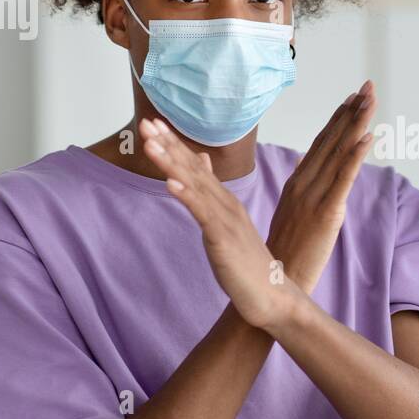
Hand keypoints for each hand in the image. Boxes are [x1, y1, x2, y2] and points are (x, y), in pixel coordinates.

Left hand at [139, 117, 300, 331]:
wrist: (272, 296)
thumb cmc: (248, 265)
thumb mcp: (227, 228)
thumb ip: (213, 200)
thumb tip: (203, 174)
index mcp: (225, 202)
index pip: (195, 168)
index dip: (174, 145)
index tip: (154, 124)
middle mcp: (226, 204)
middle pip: (193, 169)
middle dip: (168, 145)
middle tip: (146, 122)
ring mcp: (226, 220)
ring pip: (195, 186)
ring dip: (172, 163)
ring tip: (151, 144)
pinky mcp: (223, 239)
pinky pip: (202, 214)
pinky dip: (187, 196)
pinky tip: (170, 183)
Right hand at [266, 80, 376, 293]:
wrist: (273, 283)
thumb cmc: (281, 252)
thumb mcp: (291, 213)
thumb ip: (300, 190)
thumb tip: (305, 170)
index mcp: (298, 182)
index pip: (321, 143)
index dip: (338, 119)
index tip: (352, 97)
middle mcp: (304, 183)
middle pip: (331, 140)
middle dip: (351, 112)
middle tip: (367, 87)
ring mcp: (314, 196)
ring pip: (338, 153)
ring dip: (356, 124)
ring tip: (369, 100)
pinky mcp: (326, 213)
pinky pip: (343, 180)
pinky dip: (355, 157)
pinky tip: (368, 138)